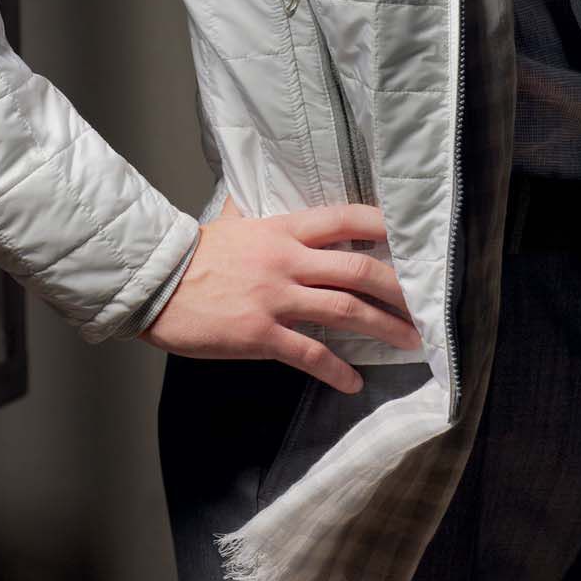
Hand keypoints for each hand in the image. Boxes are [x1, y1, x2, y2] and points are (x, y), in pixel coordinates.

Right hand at [137, 192, 421, 392]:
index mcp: (282, 229)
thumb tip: (259, 197)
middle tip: (424, 305)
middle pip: (358, 269)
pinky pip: (310, 354)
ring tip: (410, 341)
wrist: (155, 281)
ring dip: (383, 328)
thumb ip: (255, 214)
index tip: (410, 241)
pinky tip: (352, 383)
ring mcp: (275, 298)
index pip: (345, 219)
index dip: (383, 227)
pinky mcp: (260, 334)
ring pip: (344, 311)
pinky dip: (337, 370)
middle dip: (398, 289)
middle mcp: (286, 260)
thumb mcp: (231, 222)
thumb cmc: (193, 253)